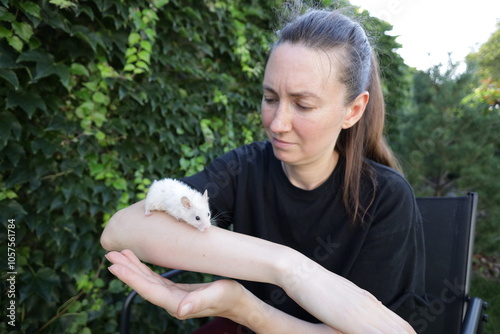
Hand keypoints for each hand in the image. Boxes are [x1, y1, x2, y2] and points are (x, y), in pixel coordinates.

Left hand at [105, 249, 243, 319]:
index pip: (148, 290)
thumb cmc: (229, 298)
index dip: (131, 278)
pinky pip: (154, 279)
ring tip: (119, 254)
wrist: (237, 302)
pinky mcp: (176, 290)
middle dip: (126, 269)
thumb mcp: (216, 296)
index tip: (115, 266)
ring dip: (132, 267)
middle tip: (110, 254)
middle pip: (143, 284)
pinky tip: (137, 261)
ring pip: (147, 281)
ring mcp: (172, 295)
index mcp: (176, 303)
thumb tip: (179, 311)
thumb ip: (198, 302)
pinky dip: (144, 269)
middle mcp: (170, 301)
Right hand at [278, 259, 415, 333]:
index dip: (407, 333)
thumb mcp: (340, 293)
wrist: (300, 271)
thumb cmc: (314, 283)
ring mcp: (362, 311)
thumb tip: (374, 305)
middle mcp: (370, 304)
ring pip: (395, 331)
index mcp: (368, 301)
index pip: (399, 323)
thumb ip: (358, 302)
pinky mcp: (351, 318)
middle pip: (403, 329)